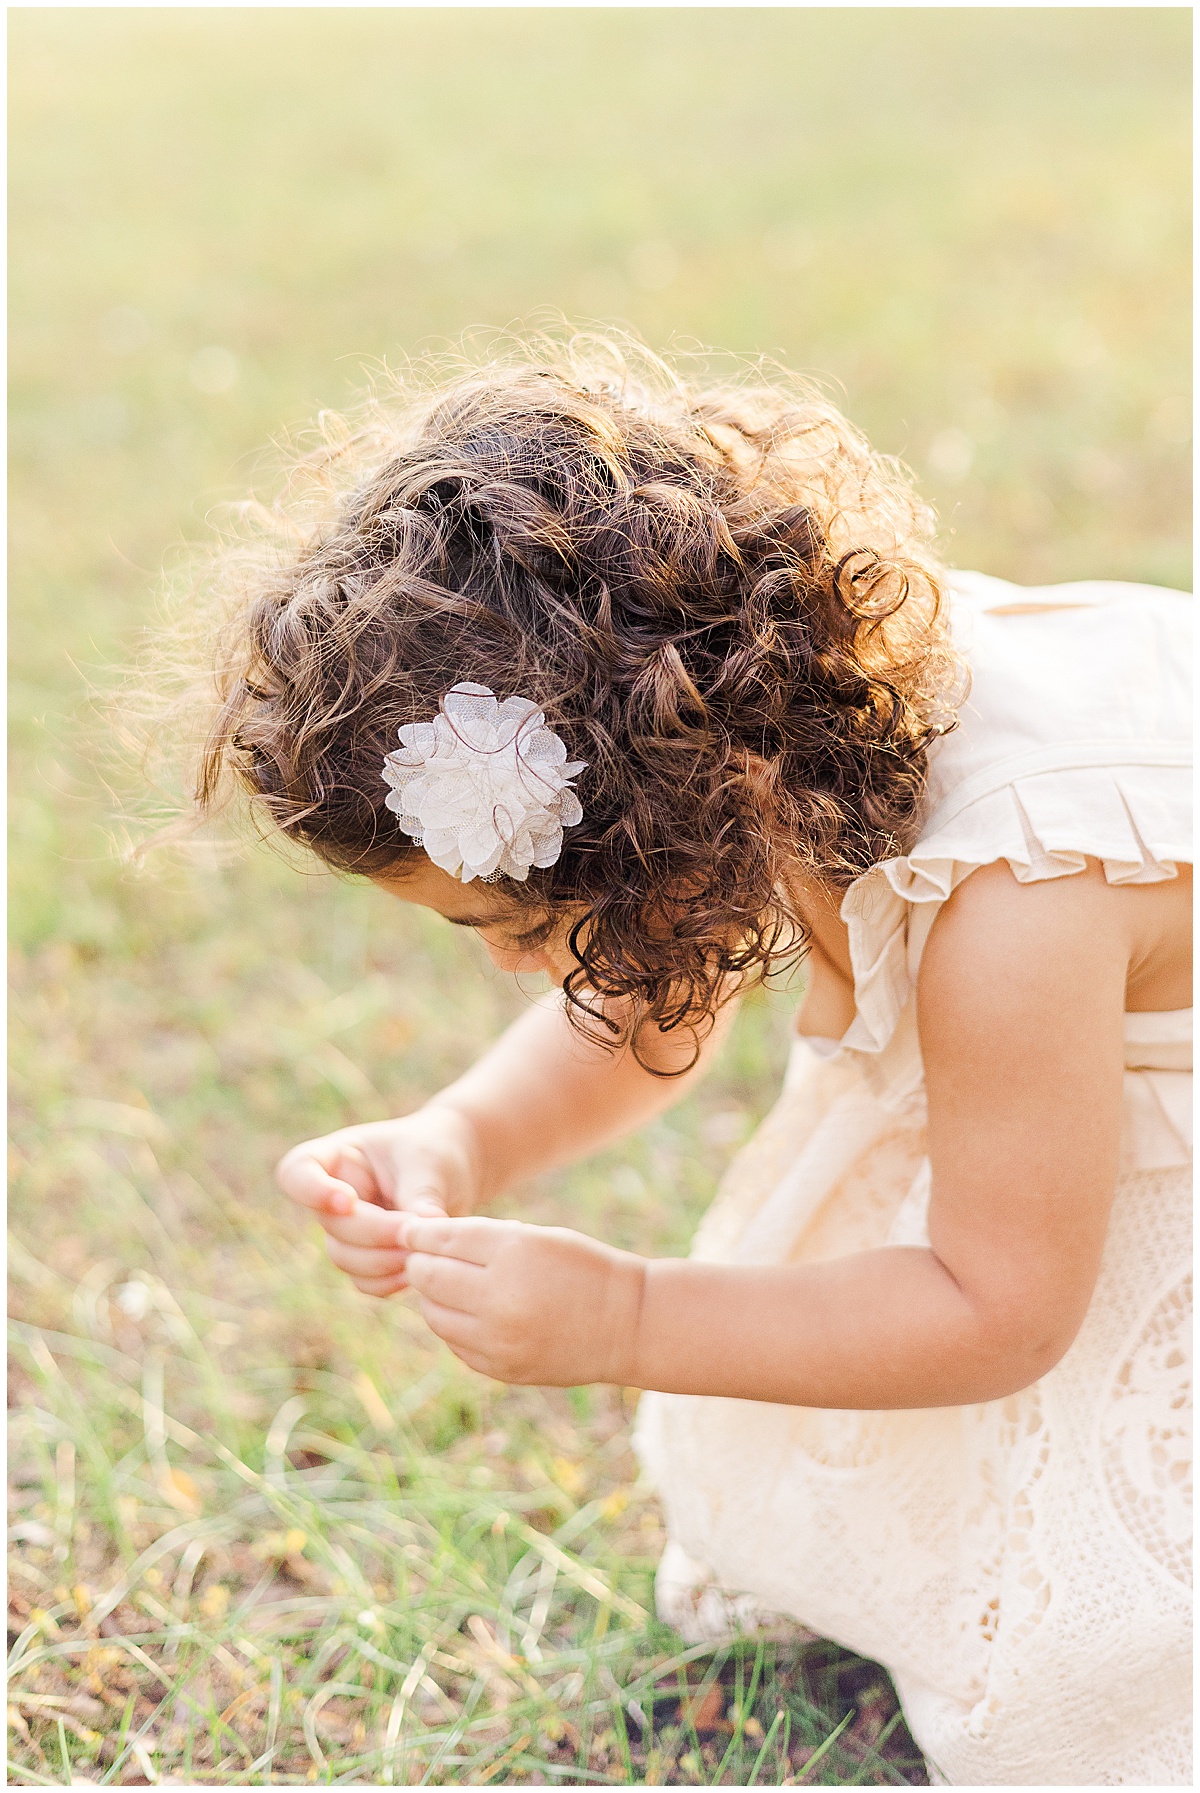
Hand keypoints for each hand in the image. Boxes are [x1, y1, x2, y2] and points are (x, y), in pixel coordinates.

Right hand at [276, 1108, 479, 1297]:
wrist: (454, 1171)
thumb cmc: (434, 1151)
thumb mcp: (429, 1162)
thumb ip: (420, 1195)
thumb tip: (424, 1232)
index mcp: (337, 1157)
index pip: (296, 1172)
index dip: (312, 1192)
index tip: (348, 1201)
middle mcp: (332, 1196)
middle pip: (332, 1225)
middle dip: (374, 1233)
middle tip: (414, 1230)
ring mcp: (346, 1230)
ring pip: (346, 1258)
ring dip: (384, 1260)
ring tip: (423, 1249)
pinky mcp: (367, 1257)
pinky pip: (365, 1281)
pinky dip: (390, 1280)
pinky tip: (419, 1267)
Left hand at [398, 1214, 645, 1386]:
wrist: (627, 1325)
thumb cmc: (582, 1268)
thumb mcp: (537, 1237)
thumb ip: (480, 1237)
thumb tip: (423, 1239)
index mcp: (513, 1255)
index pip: (444, 1239)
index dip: (421, 1232)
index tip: (412, 1229)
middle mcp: (500, 1300)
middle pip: (428, 1277)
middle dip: (421, 1263)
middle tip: (425, 1257)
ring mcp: (499, 1341)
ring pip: (434, 1314)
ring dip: (434, 1296)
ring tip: (450, 1285)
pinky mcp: (501, 1369)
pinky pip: (455, 1343)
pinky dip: (455, 1325)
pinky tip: (472, 1313)